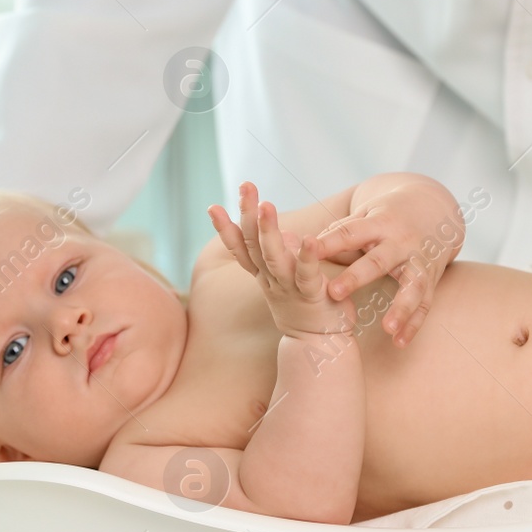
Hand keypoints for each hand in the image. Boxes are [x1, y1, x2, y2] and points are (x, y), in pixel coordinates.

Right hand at [208, 183, 353, 340]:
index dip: (226, 228)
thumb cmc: (306, 308)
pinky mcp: (312, 296)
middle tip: (246, 186)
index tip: (212, 206)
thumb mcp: (287, 279)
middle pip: (254, 245)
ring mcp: (290, 288)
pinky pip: (307, 275)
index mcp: (265, 275)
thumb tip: (281, 232)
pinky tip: (308, 238)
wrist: (319, 346)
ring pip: (274, 258)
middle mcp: (272, 280)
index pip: (241, 248)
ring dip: (269, 231)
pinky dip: (306, 256)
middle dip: (248, 215)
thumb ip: (282, 256)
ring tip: (266, 205)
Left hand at [313, 181, 464, 346]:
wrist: (432, 208)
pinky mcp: (431, 279)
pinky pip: (424, 304)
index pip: (350, 233)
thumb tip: (298, 245)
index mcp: (378, 225)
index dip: (329, 243)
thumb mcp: (365, 217)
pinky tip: (399, 342)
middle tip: (333, 293)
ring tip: (386, 327)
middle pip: (378, 261)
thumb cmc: (386, 217)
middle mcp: (400, 242)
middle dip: (357, 276)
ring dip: (400, 307)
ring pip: (411, 285)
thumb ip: (337, 234)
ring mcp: (418, 261)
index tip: (308, 252)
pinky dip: (413, 324)